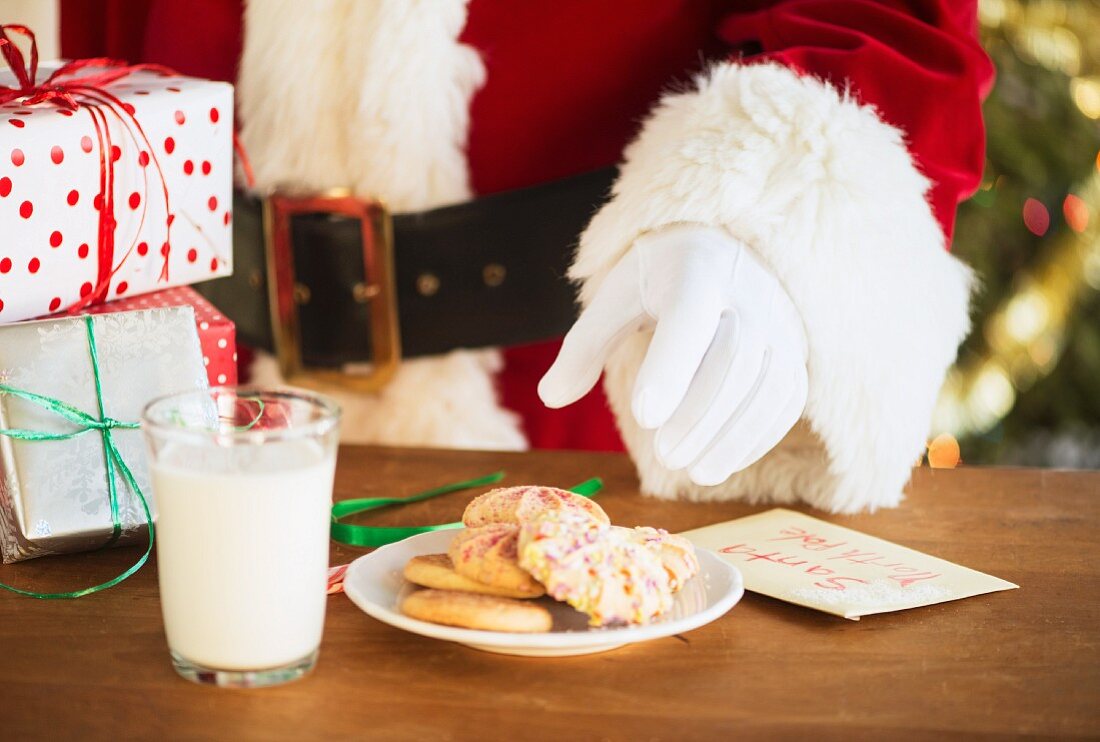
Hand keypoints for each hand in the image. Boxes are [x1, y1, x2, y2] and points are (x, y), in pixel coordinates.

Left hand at [539, 224, 807, 484]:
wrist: (725, 249)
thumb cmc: (659, 279)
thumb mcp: (615, 298)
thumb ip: (584, 346)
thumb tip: (549, 397)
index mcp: (695, 271)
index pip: (688, 316)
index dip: (670, 367)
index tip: (644, 416)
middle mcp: (747, 295)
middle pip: (734, 357)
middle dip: (699, 413)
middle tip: (663, 456)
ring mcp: (779, 324)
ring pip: (767, 383)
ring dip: (730, 435)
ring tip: (692, 472)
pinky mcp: (793, 353)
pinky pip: (785, 400)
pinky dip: (755, 437)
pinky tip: (719, 464)